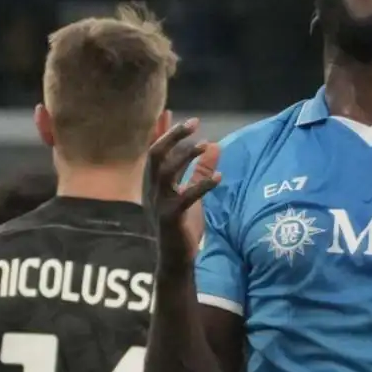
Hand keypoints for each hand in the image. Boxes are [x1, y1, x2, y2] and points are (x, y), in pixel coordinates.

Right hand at [146, 118, 221, 269]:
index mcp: (154, 182)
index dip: (161, 131)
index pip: (154, 151)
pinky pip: (185, 197)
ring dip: (185, 156)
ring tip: (205, 145)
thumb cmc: (182, 226)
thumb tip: (214, 144)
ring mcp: (159, 203)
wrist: (175, 260)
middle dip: (173, 136)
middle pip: (155, 155)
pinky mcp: (170, 218)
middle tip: (194, 123)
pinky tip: (219, 179)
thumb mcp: (192, 193)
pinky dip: (202, 186)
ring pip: (165, 172)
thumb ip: (200, 170)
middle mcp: (152, 190)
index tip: (170, 111)